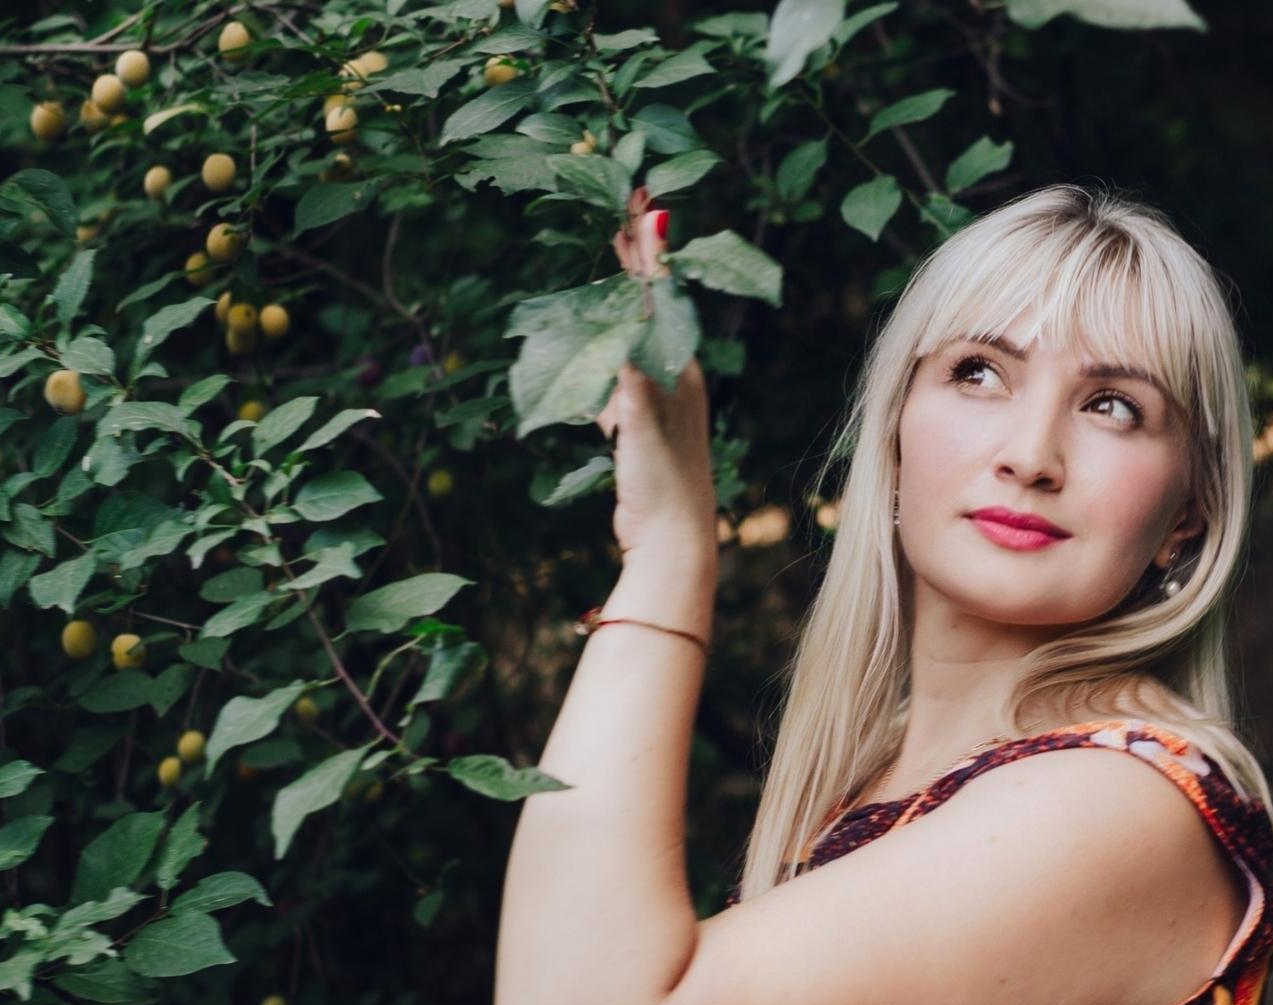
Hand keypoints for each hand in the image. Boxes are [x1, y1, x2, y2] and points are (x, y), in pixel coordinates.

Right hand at [598, 186, 713, 558]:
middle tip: (627, 210)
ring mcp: (661, 406)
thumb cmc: (660, 472)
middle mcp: (676, 377)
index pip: (659, 284)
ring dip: (618, 310)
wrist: (672, 546)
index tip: (637, 190)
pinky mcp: (644, 434)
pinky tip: (592, 379)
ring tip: (611, 273)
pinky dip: (605, 372)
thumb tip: (654, 252)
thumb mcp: (643, 396)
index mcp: (679, 363)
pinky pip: (620, 387)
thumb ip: (638, 327)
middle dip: (636, 260)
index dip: (645, 238)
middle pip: (650, 305)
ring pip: (633, 342)